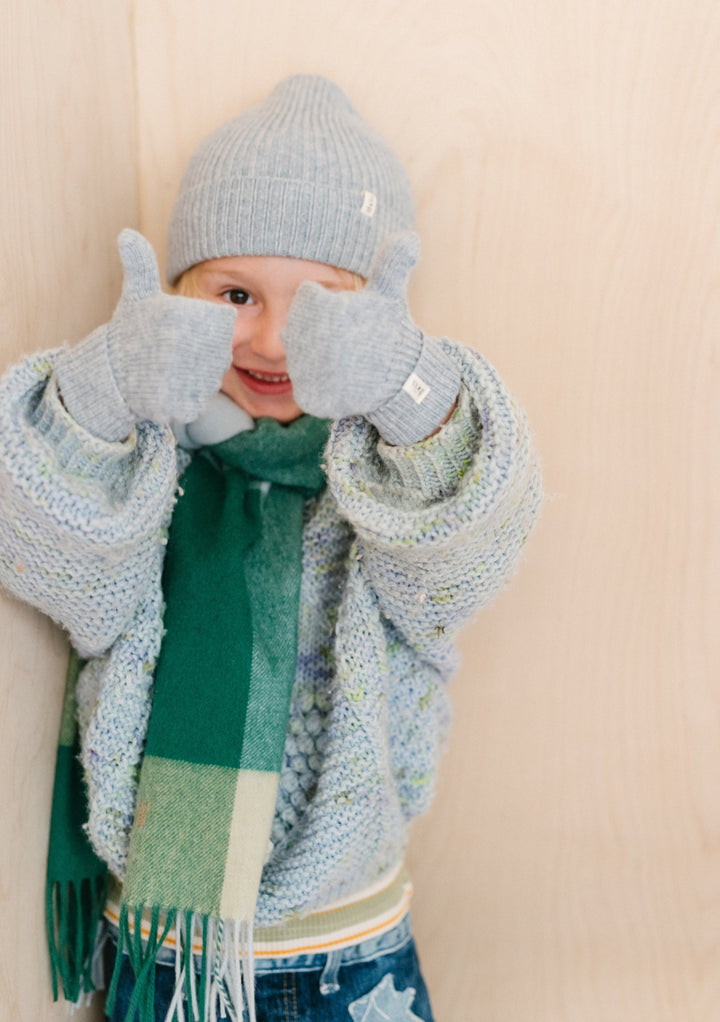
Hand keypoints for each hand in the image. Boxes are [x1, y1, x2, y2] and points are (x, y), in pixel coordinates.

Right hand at [56, 230, 236, 440]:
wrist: (110, 377)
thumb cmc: (130, 331)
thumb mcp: (136, 295)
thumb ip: (140, 264)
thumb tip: (127, 234)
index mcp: (183, 317)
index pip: (223, 324)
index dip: (208, 328)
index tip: (185, 331)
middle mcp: (188, 349)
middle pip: (221, 353)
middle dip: (204, 353)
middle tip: (179, 353)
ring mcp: (187, 380)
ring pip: (212, 376)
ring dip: (197, 374)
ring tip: (172, 369)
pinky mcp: (186, 406)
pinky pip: (200, 399)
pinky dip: (188, 395)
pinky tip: (170, 388)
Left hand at [283, 232, 459, 444]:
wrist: (401, 383)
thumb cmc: (390, 332)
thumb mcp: (390, 293)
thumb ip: (392, 262)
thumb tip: (409, 238)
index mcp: (318, 305)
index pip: (307, 297)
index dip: (328, 304)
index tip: (348, 316)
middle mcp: (305, 337)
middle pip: (300, 326)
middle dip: (321, 330)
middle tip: (346, 339)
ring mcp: (304, 369)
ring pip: (300, 354)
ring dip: (318, 355)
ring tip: (343, 359)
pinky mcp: (307, 395)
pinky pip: (304, 383)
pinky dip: (319, 382)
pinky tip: (340, 379)